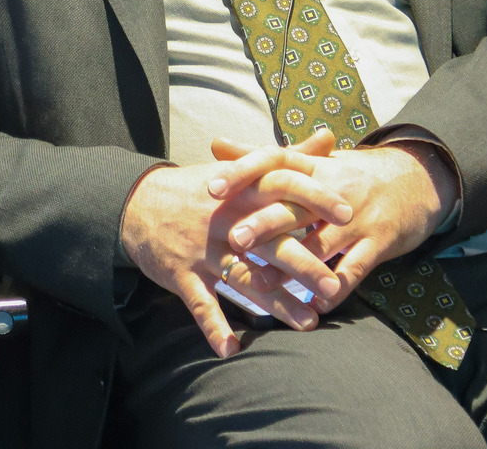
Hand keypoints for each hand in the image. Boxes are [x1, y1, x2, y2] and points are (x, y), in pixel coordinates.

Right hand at [119, 133, 352, 357]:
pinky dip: (213, 327)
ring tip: (308, 323)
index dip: (316, 199)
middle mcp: (226, 219)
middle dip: (305, 266)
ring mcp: (203, 249)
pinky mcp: (182, 274)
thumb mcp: (243, 167)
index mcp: (243, 190)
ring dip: (276, 303)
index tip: (348, 215)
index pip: (285, 188)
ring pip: (244, 278)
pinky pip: (200, 304)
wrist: (138, 203)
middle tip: (335, 287)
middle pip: (271, 242)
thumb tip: (328, 137)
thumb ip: (289, 156)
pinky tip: (231, 348)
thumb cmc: (202, 187)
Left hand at [214, 138, 457, 313]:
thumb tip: (215, 143)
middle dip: (265, 223)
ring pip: (321, 243)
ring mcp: (358, 218)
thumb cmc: (351, 175)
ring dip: (292, 266)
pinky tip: (316, 305)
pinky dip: (335, 287)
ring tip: (262, 284)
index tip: (212, 187)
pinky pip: (355, 269)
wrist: (417, 180)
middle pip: (295, 205)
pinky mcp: (379, 243)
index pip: (276, 161)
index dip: (244, 172)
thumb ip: (261, 156)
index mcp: (315, 167)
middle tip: (234, 238)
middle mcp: (334, 190)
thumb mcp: (312, 162)